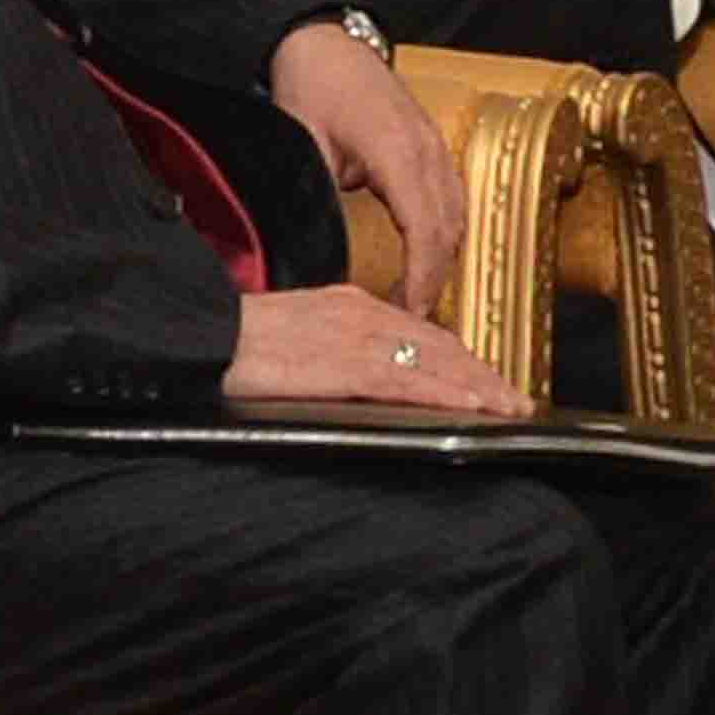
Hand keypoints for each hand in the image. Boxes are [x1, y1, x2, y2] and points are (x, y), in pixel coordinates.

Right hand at [231, 286, 527, 418]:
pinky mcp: (343, 365)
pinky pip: (406, 381)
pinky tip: (470, 408)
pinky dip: (445, 394)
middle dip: (482, 374)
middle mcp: (361, 314)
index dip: (459, 359)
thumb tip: (361, 377)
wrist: (200, 333)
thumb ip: (334, 351)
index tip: (484, 379)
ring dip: (478, 388)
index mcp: (349, 305)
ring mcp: (355, 338)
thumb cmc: (235, 342)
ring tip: (508, 409)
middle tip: (514, 400)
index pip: (420, 331)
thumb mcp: (295, 339)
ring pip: (434, 362)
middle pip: (440, 345)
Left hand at [269, 22, 469, 318]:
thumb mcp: (303, 147)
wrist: (324, 42)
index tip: (411, 313)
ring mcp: (435, 147)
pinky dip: (445, 234)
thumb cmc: (312, 84)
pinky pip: (454, 199)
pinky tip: (428, 256)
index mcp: (399, 152)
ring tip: (418, 298)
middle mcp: (428, 151)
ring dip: (443, 260)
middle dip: (434, 281)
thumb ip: (318, 202)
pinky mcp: (433, 147)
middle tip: (412, 322)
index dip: (422, 279)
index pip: (425, 232)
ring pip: (457, 217)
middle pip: (449, 231)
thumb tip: (319, 257)